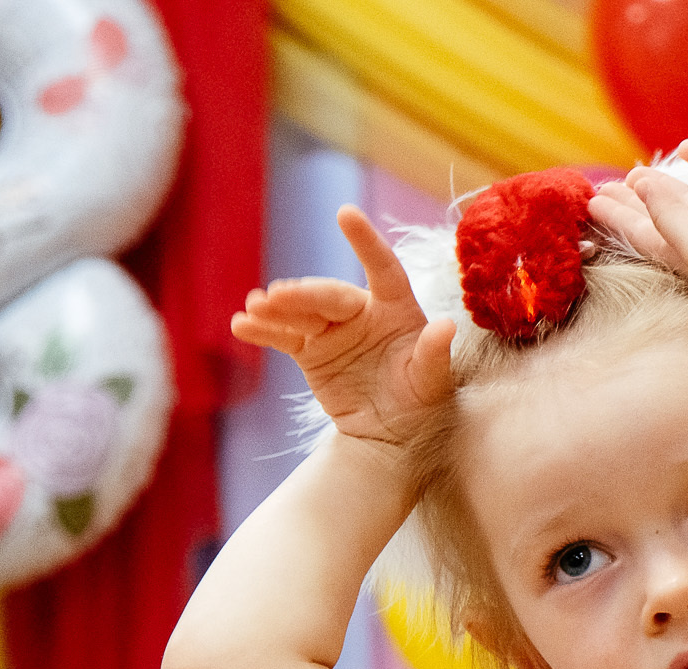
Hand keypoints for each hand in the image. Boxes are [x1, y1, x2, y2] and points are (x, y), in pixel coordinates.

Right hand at [233, 208, 455, 454]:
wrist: (391, 436)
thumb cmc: (420, 402)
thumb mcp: (432, 382)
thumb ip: (434, 354)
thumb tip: (446, 326)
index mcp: (396, 308)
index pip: (383, 268)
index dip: (366, 242)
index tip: (345, 213)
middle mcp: (361, 311)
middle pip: (329, 295)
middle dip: (302, 295)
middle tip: (275, 297)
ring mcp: (332, 329)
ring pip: (301, 312)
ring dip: (275, 309)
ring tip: (253, 309)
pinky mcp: (309, 350)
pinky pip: (283, 337)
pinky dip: (262, 331)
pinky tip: (240, 326)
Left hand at [587, 140, 687, 305]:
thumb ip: (664, 216)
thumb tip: (640, 186)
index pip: (642, 238)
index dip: (616, 221)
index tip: (592, 204)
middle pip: (657, 220)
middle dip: (629, 206)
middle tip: (599, 190)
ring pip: (685, 198)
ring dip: (659, 185)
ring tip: (634, 172)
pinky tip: (684, 148)